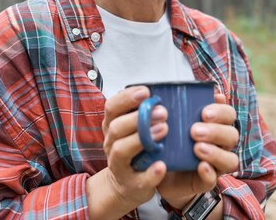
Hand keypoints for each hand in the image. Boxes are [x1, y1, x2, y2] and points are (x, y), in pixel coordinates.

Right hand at [101, 86, 168, 207]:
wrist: (127, 185)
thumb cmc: (135, 150)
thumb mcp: (133, 128)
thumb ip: (143, 112)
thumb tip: (164, 91)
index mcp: (112, 126)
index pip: (112, 107)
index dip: (127, 98)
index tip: (146, 91)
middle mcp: (111, 144)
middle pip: (116, 128)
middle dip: (139, 118)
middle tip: (162, 112)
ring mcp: (119, 165)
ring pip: (121, 150)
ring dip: (142, 139)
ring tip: (164, 130)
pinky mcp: (131, 184)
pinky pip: (139, 179)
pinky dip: (150, 173)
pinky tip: (162, 165)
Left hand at [157, 93, 238, 207]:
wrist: (159, 170)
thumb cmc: (170, 139)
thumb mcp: (174, 120)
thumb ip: (182, 106)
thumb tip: (194, 89)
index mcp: (215, 125)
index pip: (229, 114)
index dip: (221, 111)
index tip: (204, 112)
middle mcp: (220, 144)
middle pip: (232, 135)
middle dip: (215, 131)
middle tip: (194, 130)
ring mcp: (216, 164)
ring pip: (230, 159)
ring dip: (215, 152)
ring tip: (197, 148)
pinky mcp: (205, 181)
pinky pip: (214, 179)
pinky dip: (209, 172)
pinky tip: (200, 166)